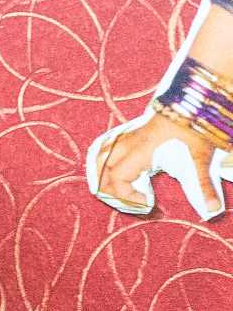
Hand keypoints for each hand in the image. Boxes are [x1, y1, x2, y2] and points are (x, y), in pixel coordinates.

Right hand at [87, 108, 231, 219]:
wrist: (192, 101)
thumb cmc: (195, 128)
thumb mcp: (200, 157)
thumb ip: (204, 185)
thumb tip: (213, 209)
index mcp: (142, 151)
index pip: (117, 178)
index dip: (126, 196)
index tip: (148, 202)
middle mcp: (128, 144)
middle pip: (102, 171)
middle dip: (112, 191)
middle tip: (133, 200)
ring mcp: (125, 136)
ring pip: (98, 158)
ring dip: (102, 176)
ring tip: (118, 189)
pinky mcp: (128, 132)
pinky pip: (103, 147)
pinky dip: (101, 162)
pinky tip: (109, 170)